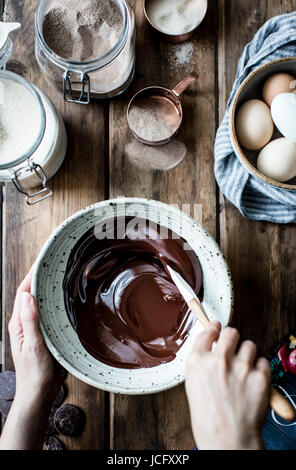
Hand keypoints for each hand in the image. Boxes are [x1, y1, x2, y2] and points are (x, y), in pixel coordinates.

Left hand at [8, 267, 60, 407]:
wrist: (39, 393)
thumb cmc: (34, 373)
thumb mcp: (33, 345)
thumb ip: (30, 321)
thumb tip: (27, 295)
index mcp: (18, 323)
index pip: (23, 291)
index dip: (32, 274)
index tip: (43, 261)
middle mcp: (24, 323)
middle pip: (32, 293)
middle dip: (41, 277)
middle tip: (55, 262)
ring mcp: (35, 327)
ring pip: (41, 302)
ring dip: (49, 288)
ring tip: (61, 275)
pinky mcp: (44, 333)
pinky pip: (49, 313)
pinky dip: (55, 302)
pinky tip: (65, 299)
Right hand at [185, 322, 270, 449]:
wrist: (227, 441)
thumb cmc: (208, 420)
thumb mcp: (194, 386)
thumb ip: (203, 366)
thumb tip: (214, 352)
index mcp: (197, 362)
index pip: (207, 332)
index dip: (214, 329)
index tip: (217, 328)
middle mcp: (218, 360)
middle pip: (231, 332)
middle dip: (232, 338)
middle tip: (233, 346)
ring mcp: (240, 367)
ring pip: (249, 345)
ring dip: (248, 354)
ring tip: (244, 370)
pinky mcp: (260, 376)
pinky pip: (263, 362)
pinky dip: (260, 369)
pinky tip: (253, 382)